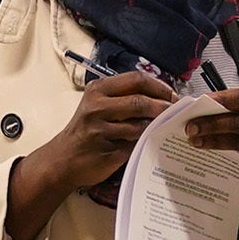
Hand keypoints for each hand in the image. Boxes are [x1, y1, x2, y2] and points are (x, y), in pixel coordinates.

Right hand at [5, 68, 173, 239]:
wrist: (62, 160)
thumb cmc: (85, 130)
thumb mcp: (97, 105)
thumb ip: (122, 97)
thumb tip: (161, 95)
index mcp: (98, 90)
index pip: (136, 79)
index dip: (159, 86)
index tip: (172, 95)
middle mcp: (96, 107)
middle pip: (140, 101)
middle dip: (163, 106)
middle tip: (175, 111)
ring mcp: (100, 130)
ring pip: (140, 125)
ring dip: (155, 127)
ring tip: (165, 128)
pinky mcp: (106, 151)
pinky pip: (135, 145)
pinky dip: (146, 143)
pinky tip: (151, 143)